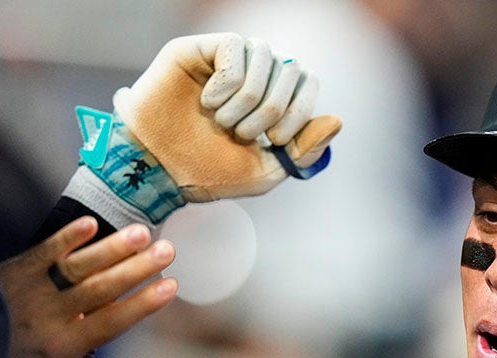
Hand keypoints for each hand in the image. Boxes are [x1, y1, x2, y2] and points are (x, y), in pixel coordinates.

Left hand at [0, 216, 176, 357]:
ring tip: (140, 233)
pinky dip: (67, 237)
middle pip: (100, 289)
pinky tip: (91, 224)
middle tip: (166, 251)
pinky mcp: (13, 270)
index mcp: (62, 346)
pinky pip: (44, 251)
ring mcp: (31, 290)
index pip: (110, 322)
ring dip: (111, 248)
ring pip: (78, 266)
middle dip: (136, 269)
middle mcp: (50, 315)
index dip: (141, 304)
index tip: (169, 287)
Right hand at [76, 32, 339, 224]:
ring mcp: (228, 59)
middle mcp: (254, 72)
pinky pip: (235, 47)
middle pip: (291, 69)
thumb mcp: (265, 171)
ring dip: (248, 98)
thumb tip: (337, 120)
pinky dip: (227, 83)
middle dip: (272, 110)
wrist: (159, 169)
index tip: (277, 140)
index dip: (300, 110)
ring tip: (223, 122)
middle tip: (243, 134)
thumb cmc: (208, 171)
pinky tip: (208, 101)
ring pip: (265, 56)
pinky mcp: (200, 49)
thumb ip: (303, 150)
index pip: (308, 82)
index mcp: (273, 97)